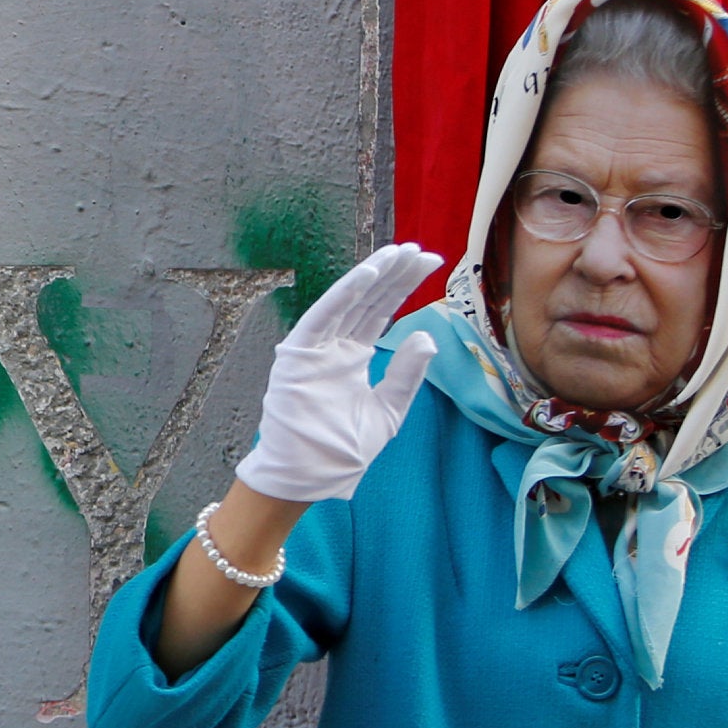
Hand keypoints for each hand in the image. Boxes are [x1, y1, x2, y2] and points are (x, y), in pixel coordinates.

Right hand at [232, 242, 445, 504]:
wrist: (310, 477)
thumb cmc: (342, 451)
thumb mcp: (389, 410)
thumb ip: (407, 374)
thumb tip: (426, 335)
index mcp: (353, 358)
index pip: (381, 312)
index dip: (403, 287)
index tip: (429, 263)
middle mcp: (333, 347)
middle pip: (368, 301)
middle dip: (394, 274)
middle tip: (419, 250)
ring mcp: (314, 348)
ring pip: (347, 302)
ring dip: (372, 276)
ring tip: (398, 253)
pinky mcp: (298, 353)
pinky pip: (323, 316)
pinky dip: (344, 293)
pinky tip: (367, 274)